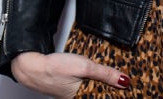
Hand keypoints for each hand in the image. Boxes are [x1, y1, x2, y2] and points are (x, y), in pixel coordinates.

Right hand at [11, 51, 129, 98]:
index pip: (106, 96)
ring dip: (103, 82)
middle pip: (101, 93)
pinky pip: (86, 84)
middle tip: (125, 79)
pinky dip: (94, 79)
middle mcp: (78, 98)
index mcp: (83, 98)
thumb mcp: (84, 67)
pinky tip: (99, 72)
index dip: (118, 92)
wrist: (31, 65)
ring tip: (116, 76)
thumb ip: (105, 73)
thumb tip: (125, 81)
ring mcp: (73, 93)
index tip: (131, 88)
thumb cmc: (54, 68)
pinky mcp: (69, 86)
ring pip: (94, 89)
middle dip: (112, 87)